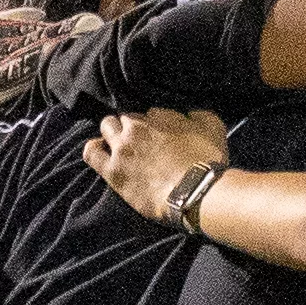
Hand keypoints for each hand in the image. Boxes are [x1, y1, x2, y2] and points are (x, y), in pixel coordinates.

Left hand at [83, 107, 227, 218]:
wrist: (197, 191)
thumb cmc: (207, 161)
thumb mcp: (213, 128)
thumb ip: (198, 115)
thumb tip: (189, 114)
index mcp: (159, 115)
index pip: (151, 113)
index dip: (157, 125)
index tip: (163, 136)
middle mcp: (136, 127)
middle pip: (126, 117)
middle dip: (132, 126)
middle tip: (143, 141)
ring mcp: (121, 148)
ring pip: (107, 127)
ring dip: (113, 133)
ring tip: (121, 145)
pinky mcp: (112, 171)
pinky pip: (91, 153)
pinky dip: (95, 149)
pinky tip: (101, 151)